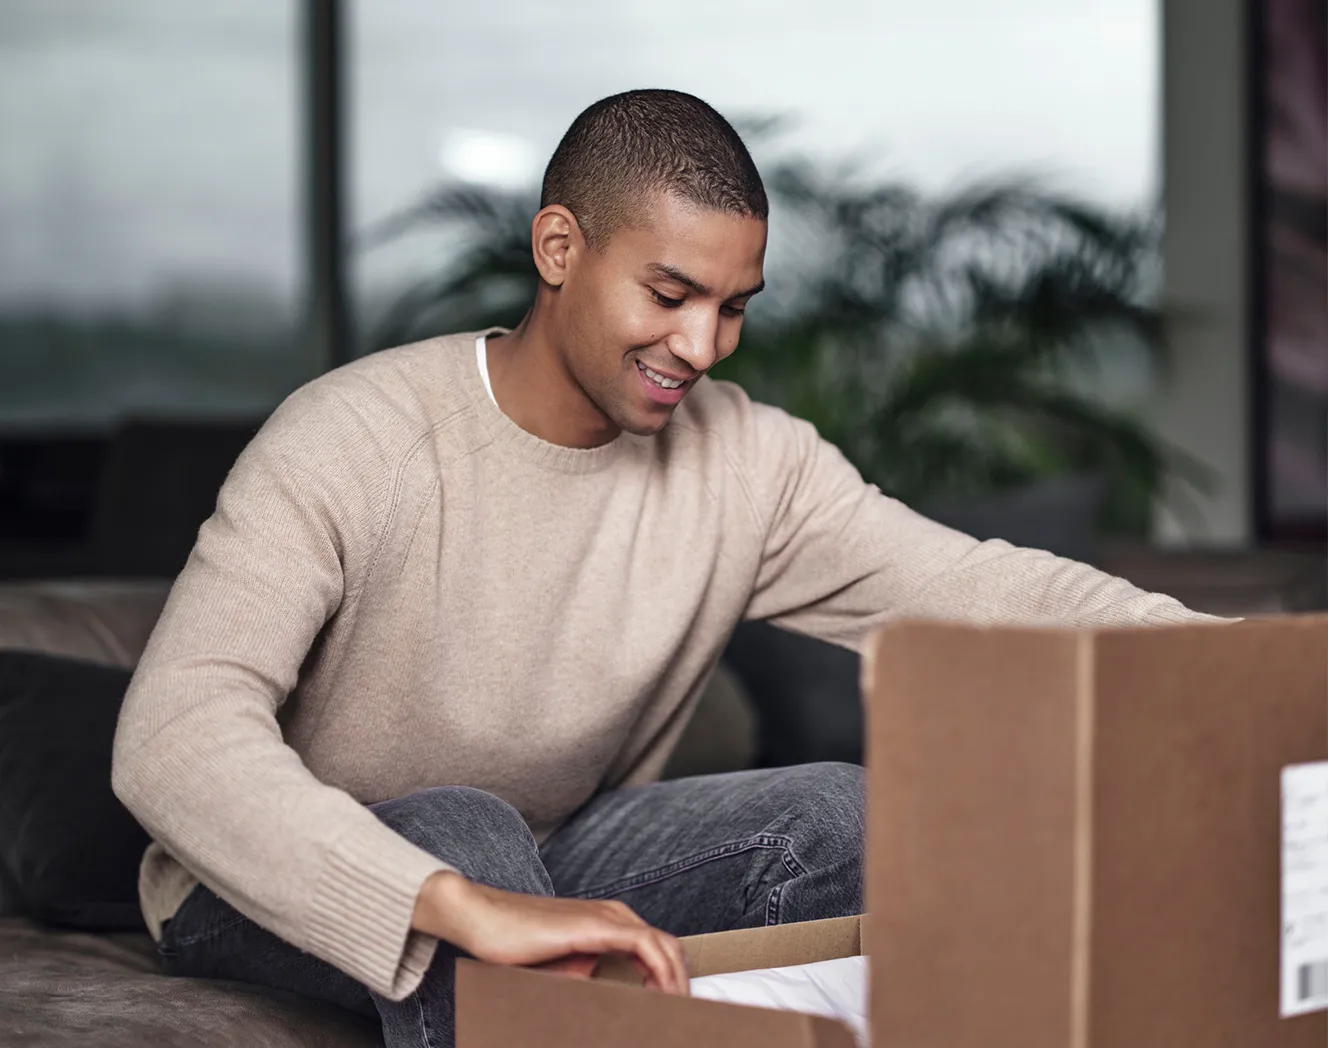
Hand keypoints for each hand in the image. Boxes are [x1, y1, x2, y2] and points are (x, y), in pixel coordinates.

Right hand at [412, 870, 689, 994]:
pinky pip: (646, 947)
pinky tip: (663, 997)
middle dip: (683, 983)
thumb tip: (613, 1012)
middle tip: (685, 1019)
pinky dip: (662, 973)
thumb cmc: (516, 945)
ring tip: (679, 1014)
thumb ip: (591, 982)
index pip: (658, 950)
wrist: (482, 918)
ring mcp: (609, 917)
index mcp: (611, 923)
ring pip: (664, 947)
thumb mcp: (563, 970)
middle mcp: (616, 916)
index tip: (677, 1013)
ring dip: (678, 982)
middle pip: (670, 948)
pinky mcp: (597, 926)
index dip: (674, 980)